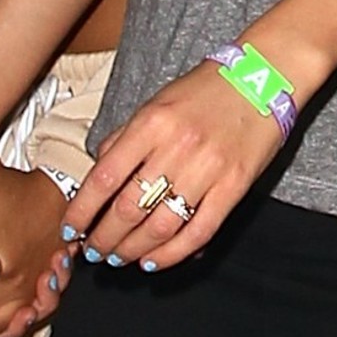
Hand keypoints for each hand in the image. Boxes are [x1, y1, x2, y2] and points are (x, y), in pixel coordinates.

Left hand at [60, 60, 282, 277]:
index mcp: (153, 122)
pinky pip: (197, 232)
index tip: (71, 229)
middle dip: (104, 239)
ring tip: (119, 258)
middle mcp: (177, 146)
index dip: (82, 211)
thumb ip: (127, 136)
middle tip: (93, 251)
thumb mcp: (159, 100)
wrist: (265, 75)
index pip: (104, 177)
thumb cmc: (208, 87)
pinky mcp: (234, 187)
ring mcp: (207, 169)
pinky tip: (154, 261)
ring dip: (132, 250)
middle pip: (128, 209)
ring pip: (159, 226)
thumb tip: (98, 175)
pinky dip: (172, 254)